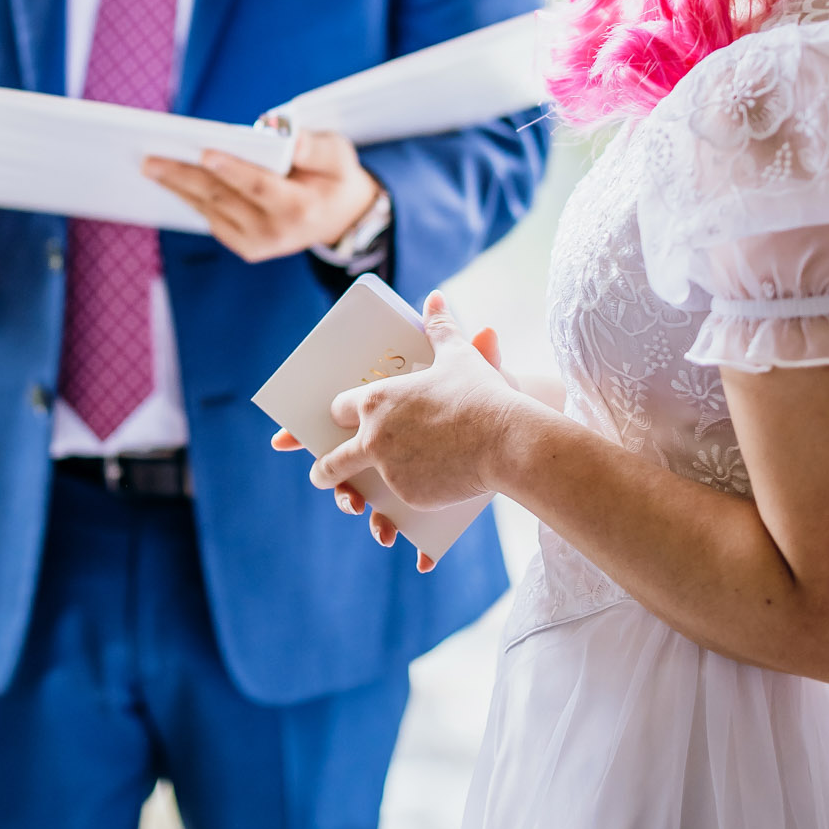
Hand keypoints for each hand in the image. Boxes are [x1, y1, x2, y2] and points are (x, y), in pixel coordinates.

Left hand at [140, 127, 380, 263]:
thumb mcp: (339, 156)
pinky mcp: (245, 247)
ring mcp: (257, 243)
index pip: (260, 187)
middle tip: (151, 160)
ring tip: (151, 165)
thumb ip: (315, 148)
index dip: (232, 169)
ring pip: (210, 209)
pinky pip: (211, 218)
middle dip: (185, 177)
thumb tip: (288, 136)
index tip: (205, 152)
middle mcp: (275, 231)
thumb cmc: (333, 178)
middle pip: (223, 199)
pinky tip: (169, 178)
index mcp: (300, 207)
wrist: (339, 219)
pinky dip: (189, 197)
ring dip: (178, 187)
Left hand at [301, 291, 520, 568]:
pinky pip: (396, 512)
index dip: (336, 415)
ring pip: (354, 488)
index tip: (333, 420)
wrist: (507, 439)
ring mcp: (388, 469)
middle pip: (333, 459)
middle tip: (322, 472)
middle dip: (325, 468)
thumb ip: (441, 327)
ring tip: (349, 502)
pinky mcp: (409, 496)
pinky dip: (397, 521)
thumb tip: (435, 297)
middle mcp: (373, 436)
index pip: (340, 408)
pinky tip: (395, 531)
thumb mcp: (459, 356)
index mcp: (376, 401)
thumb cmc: (482, 394)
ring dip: (347, 496)